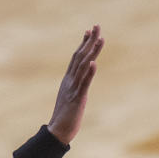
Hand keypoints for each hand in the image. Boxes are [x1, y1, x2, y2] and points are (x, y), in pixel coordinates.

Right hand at [47, 25, 103, 143]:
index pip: (76, 58)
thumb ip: (75, 89)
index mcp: (68, 81)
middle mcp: (69, 81)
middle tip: (97, 26)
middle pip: (80, 57)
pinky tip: (94, 62)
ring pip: (83, 66)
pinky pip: (84, 83)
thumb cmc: (64, 117)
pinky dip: (89, 72)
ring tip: (101, 38)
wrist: (57, 131)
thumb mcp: (70, 98)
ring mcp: (73, 89)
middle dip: (89, 41)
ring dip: (92, 52)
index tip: (89, 31)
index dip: (83, 44)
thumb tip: (80, 84)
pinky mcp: (77, 98)